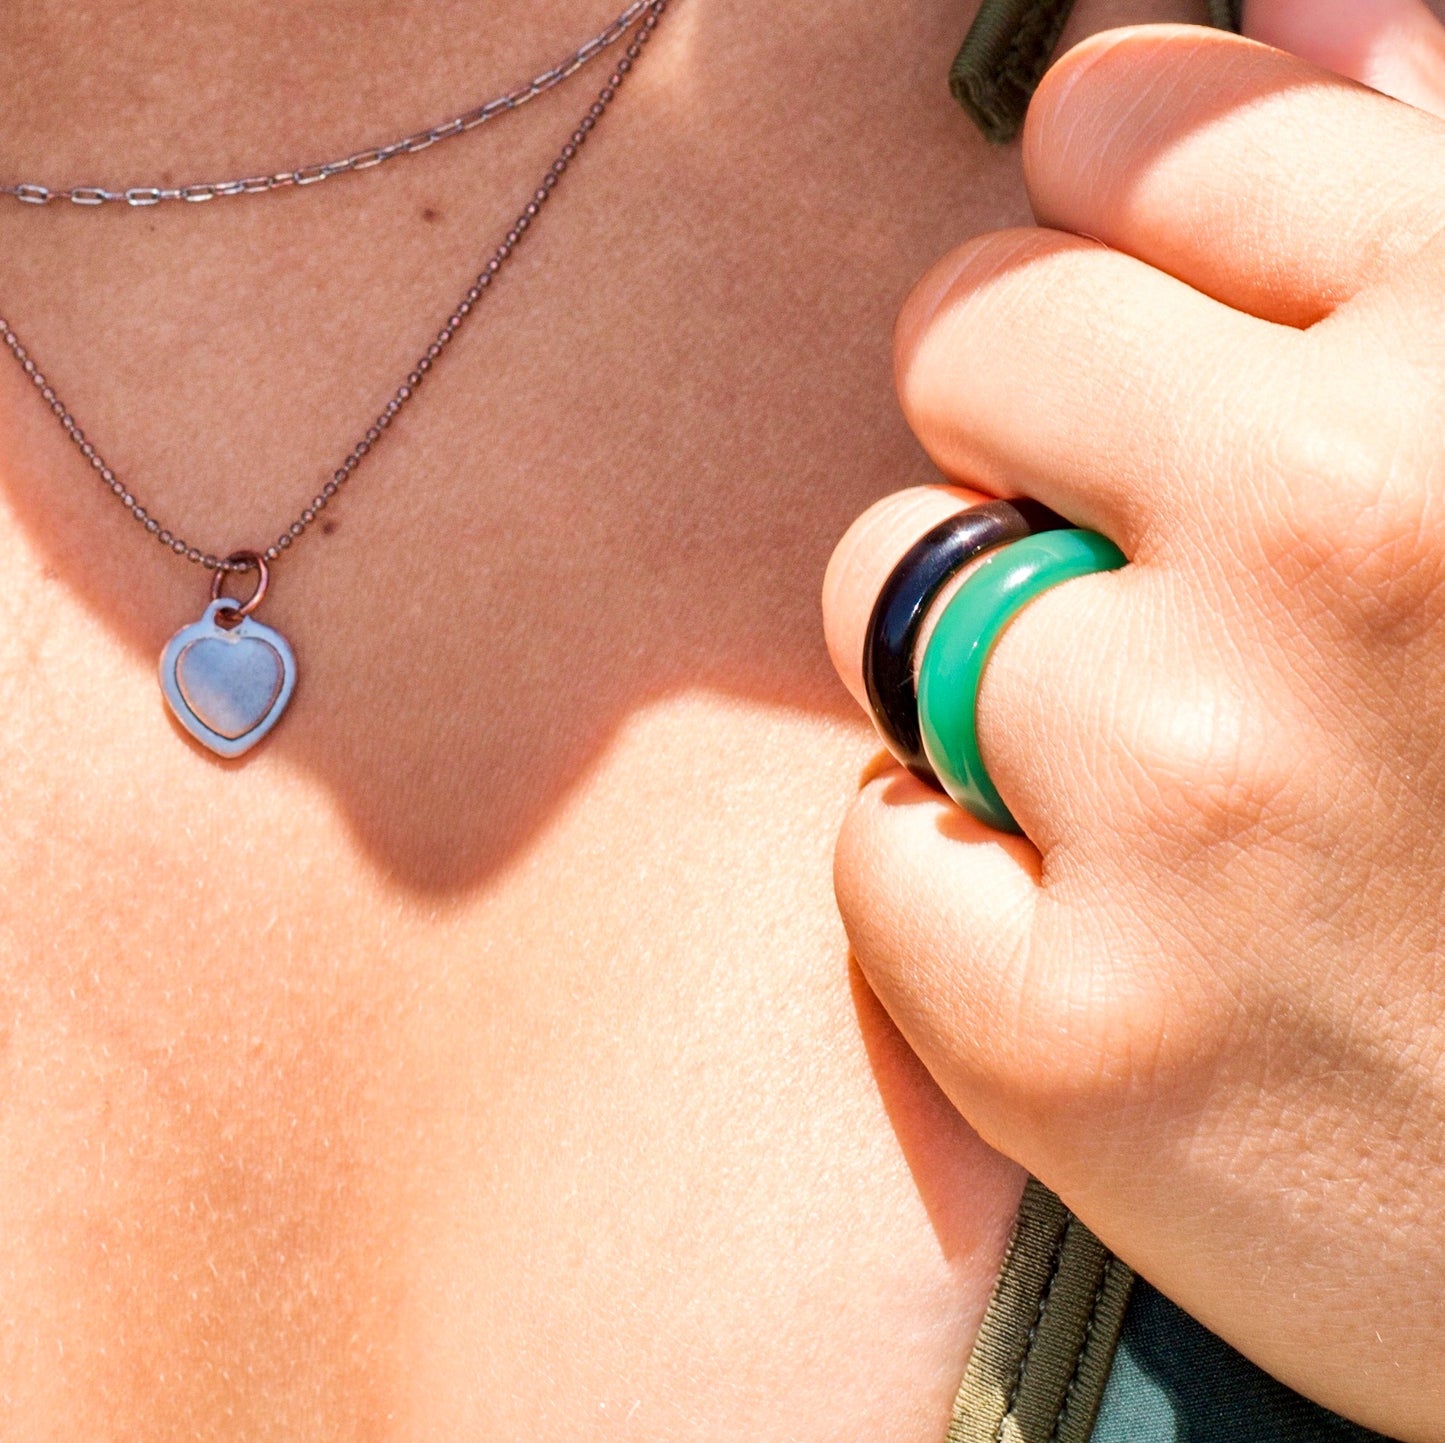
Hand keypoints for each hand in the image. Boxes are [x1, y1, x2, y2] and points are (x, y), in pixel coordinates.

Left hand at [824, 7, 1444, 1437]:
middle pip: (972, 338)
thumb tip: (1262, 7)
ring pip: (889, 589)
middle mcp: (1347, 543)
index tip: (1146, 297)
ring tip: (1152, 771)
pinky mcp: (1075, 1036)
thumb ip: (1434, 187)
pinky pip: (878, 845)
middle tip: (1135, 552)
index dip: (1115, 208)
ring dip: (973, 658)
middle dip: (1019, 424)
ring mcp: (1194, 800)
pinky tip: (1119, 943)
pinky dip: (960, 879)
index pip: (1142, 132)